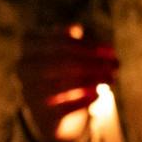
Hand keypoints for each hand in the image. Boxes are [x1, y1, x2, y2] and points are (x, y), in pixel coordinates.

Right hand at [18, 24, 117, 141]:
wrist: (49, 111)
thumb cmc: (63, 71)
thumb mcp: (69, 50)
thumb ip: (74, 39)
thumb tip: (76, 28)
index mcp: (29, 44)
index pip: (62, 42)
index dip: (89, 46)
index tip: (110, 49)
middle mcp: (24, 67)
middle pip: (65, 62)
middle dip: (95, 63)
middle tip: (117, 64)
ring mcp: (29, 90)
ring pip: (67, 84)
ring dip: (95, 80)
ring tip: (112, 79)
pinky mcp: (41, 114)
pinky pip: (68, 106)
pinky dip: (86, 99)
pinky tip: (98, 95)